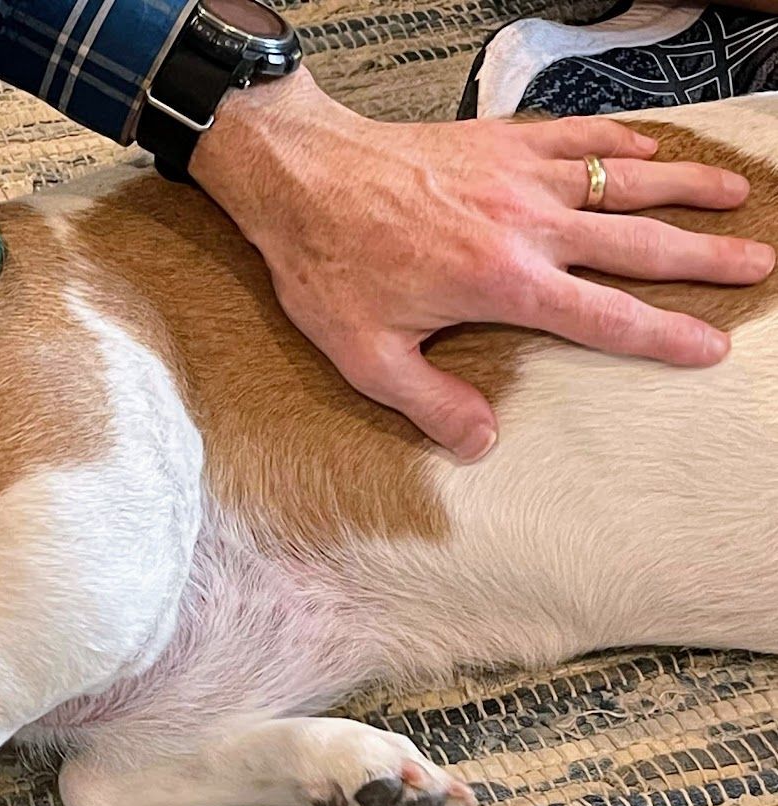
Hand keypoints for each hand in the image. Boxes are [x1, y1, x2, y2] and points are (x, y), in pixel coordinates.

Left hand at [190, 71, 775, 459]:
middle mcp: (526, 224)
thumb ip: (430, 403)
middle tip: (757, 267)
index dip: (663, 335)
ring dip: (683, 187)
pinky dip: (618, 142)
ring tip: (734, 196)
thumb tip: (483, 442)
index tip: (709, 347)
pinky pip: (576, 136)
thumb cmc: (328, 268)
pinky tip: (647, 149)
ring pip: (621, 180)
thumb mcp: (367, 357)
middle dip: (703, 258)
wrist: (301, 178)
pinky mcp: (498, 139)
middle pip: (637, 243)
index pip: (605, 316)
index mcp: (504, 283)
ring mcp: (517, 174)